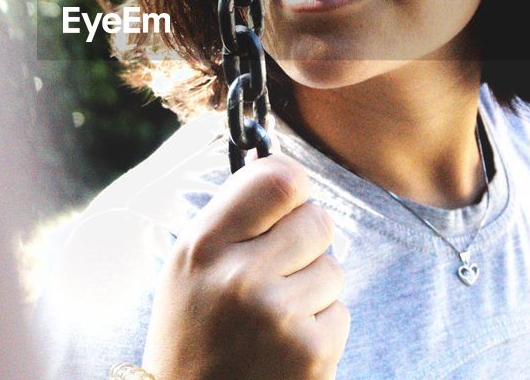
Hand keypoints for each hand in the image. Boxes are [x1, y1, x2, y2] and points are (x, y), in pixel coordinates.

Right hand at [142, 154, 348, 379]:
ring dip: (314, 290)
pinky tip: (284, 349)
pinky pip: (340, 313)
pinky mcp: (311, 353)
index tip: (287, 204)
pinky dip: (320, 329)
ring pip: (333, 268)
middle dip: (307, 243)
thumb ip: (234, 221)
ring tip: (273, 319)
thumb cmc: (194, 335)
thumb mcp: (189, 270)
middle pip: (317, 220)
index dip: (293, 188)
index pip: (278, 179)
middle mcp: (239, 278)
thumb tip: (289, 176)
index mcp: (202, 248)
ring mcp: (277, 316)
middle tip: (278, 273)